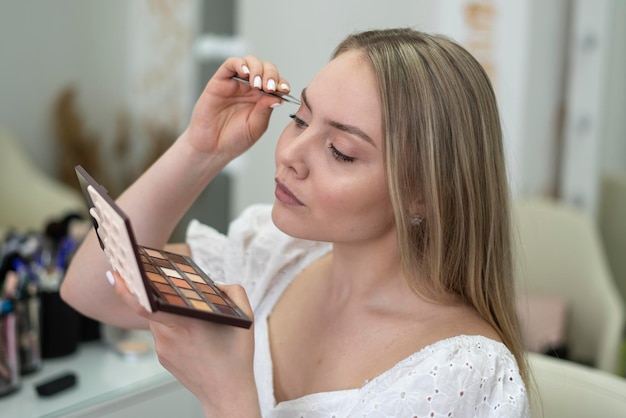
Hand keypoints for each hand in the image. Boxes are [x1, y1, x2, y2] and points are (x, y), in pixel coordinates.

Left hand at [109, 272, 260, 416]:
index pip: (147, 305)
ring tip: (186, 310)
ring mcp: (163, 349)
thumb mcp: (245, 318)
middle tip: (152, 277)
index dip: (129, 290)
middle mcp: (170, 336)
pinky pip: (162, 333)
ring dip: (167, 310)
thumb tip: (216, 285)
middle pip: (153, 305)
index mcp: (188, 323)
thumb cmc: (236, 357)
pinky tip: (190, 332)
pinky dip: (172, 326)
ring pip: (157, 319)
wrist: (227, 392)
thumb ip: (233, 292)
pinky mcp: (163, 358)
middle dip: (156, 293)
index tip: (117, 276)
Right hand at [185, 56, 294, 162]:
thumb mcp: (256, 127)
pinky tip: (245, 73)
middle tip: (270, 87)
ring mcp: (236, 83)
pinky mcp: (220, 81)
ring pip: (250, 62)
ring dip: (258, 69)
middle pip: (266, 69)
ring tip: (257, 84)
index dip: (282, 82)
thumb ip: (266, 110)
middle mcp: (250, 88)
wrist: (212, 147)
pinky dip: (240, 64)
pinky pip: (231, 64)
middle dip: (271, 74)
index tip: (285, 90)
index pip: (277, 82)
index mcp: (262, 99)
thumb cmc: (234, 139)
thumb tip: (278, 96)